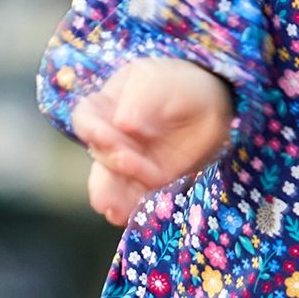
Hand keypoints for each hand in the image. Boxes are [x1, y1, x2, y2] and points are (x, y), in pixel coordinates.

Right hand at [73, 58, 235, 226]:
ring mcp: (129, 163)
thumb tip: (124, 123)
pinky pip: (137, 197)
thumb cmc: (178, 85)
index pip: (87, 118)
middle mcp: (112, 138)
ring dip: (113, 195)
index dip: (92, 128)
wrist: (211, 105)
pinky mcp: (150, 182)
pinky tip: (128, 216)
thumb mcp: (160, 81)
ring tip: (114, 209)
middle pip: (100, 154)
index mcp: (106, 106)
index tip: (105, 135)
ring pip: (113, 182)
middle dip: (110, 162)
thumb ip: (142, 98)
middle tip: (124, 162)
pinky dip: (132, 207)